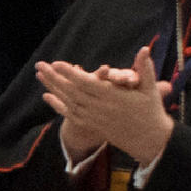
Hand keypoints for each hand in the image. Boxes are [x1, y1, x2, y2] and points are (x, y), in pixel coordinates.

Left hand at [33, 52, 175, 167]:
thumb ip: (145, 69)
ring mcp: (95, 118)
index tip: (57, 63)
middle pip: (73, 92)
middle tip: (40, 65)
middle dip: (55, 78)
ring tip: (40, 75)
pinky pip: (71, 115)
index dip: (70, 74)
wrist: (149, 141)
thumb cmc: (151, 112)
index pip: (87, 84)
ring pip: (69, 102)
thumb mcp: (150, 89)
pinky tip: (46, 96)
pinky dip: (58, 106)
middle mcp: (101, 108)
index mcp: (114, 97)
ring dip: (53, 88)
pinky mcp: (92, 125)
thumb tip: (145, 49)